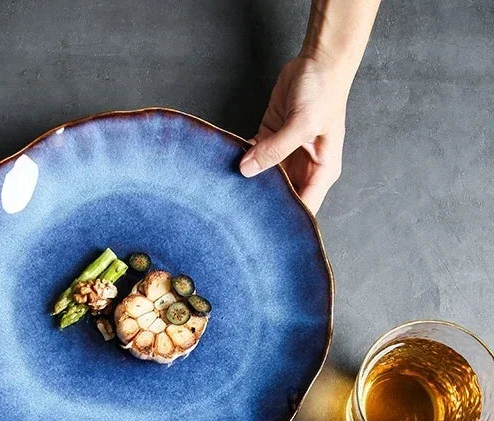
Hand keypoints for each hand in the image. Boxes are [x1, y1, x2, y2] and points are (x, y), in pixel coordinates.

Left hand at [239, 55, 350, 213]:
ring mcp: (286, 154)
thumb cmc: (323, 91)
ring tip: (226, 194)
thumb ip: (276, 149)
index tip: (261, 230)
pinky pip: (253, 157)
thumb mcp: (302, 123)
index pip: (304, 207)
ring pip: (263, 178)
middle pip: (281, 196)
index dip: (285, 221)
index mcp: (321, 171)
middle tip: (236, 214)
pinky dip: (241, 161)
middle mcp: (304, 167)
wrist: (318, 60)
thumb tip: (246, 170)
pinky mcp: (270, 139)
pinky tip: (226, 168)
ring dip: (247, 183)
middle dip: (261, 204)